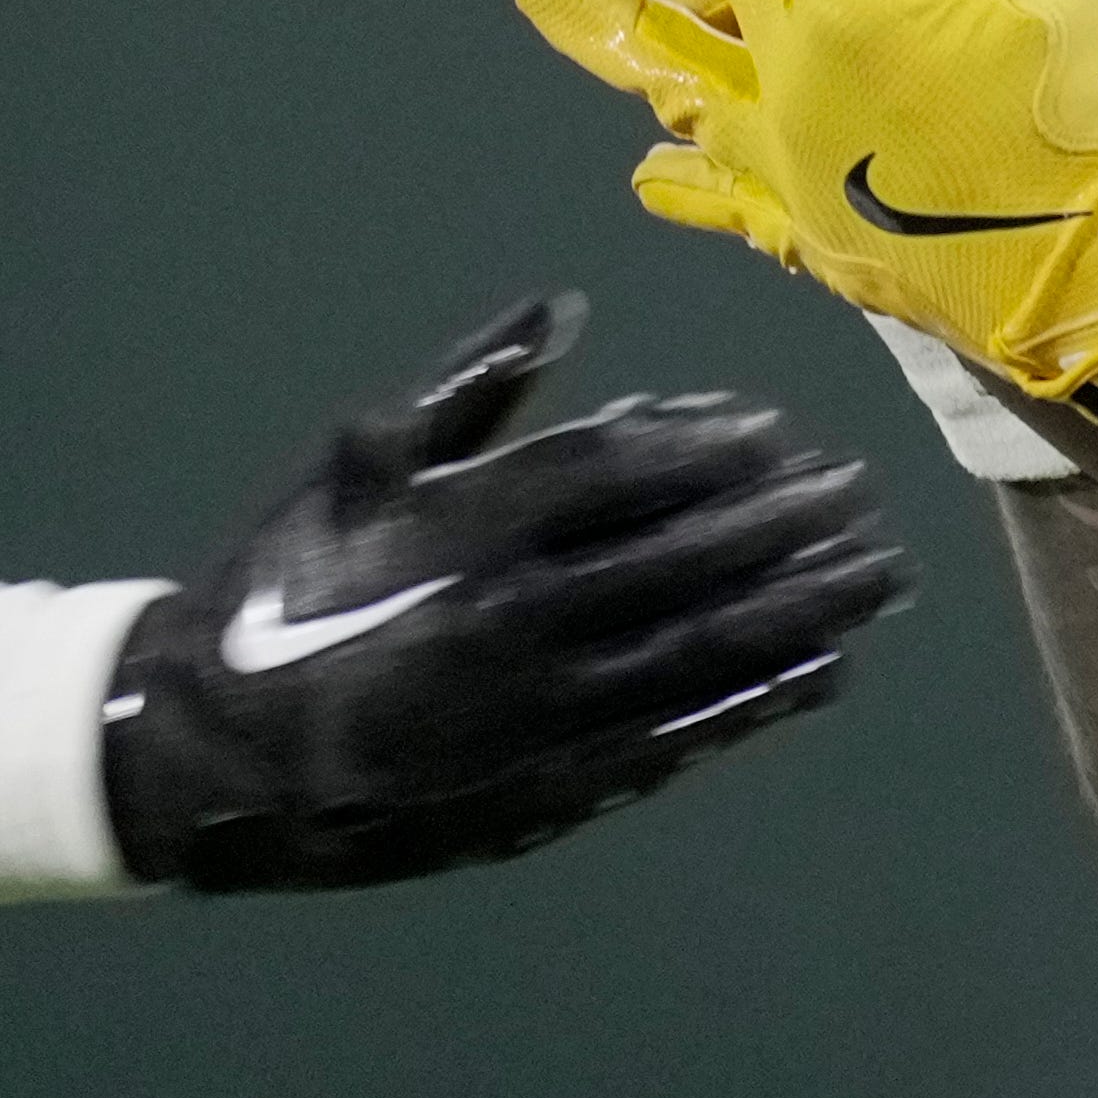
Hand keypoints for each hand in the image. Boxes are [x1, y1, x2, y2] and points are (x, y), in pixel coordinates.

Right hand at [100, 293, 905, 894]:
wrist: (220, 750)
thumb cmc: (287, 583)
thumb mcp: (358, 460)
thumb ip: (471, 387)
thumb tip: (569, 309)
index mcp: (469, 529)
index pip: (627, 476)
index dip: (716, 452)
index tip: (786, 434)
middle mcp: (520, 622)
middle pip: (689, 564)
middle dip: (788, 529)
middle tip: (864, 499)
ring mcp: (543, 716)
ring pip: (702, 654)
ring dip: (802, 613)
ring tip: (877, 580)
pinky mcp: (551, 789)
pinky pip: (678, 737)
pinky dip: (756, 703)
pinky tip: (819, 674)